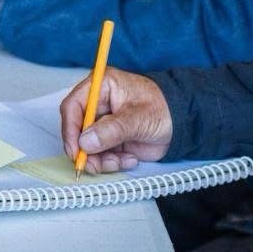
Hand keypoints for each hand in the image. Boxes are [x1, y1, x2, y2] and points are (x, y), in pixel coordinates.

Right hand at [59, 68, 173, 172]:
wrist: (182, 124)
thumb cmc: (163, 110)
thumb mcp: (138, 118)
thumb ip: (111, 130)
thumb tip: (84, 142)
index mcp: (101, 86)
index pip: (73, 106)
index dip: (70, 129)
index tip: (75, 150)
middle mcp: (98, 104)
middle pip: (76, 129)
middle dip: (85, 150)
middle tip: (94, 164)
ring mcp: (102, 124)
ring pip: (87, 147)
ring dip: (100, 160)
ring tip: (121, 161)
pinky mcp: (109, 140)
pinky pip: (100, 156)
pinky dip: (112, 162)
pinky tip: (130, 159)